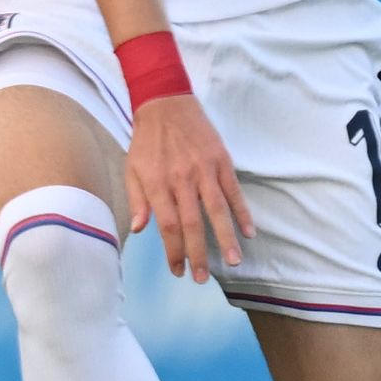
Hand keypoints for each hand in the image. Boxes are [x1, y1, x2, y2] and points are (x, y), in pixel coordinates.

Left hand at [124, 93, 249, 282]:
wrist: (165, 103)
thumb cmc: (146, 141)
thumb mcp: (131, 169)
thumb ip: (137, 200)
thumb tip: (140, 229)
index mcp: (157, 183)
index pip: (167, 226)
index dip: (174, 251)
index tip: (178, 271)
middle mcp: (181, 179)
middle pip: (191, 223)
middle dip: (198, 253)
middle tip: (202, 278)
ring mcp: (204, 169)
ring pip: (216, 209)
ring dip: (225, 237)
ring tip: (234, 262)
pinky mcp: (221, 160)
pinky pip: (233, 190)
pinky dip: (242, 211)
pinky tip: (249, 231)